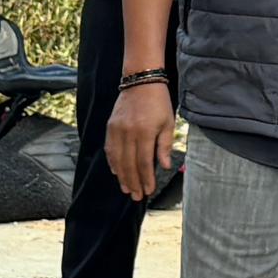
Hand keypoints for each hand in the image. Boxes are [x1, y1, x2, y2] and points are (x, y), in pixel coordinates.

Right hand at [107, 79, 176, 201]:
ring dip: (122, 176)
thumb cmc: (158, 102)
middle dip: (133, 182)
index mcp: (144, 132)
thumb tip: (165, 166)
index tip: (149, 191)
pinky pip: (110, 149)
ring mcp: (117, 130)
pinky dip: (113, 162)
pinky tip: (116, 172)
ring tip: (126, 189)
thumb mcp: (168, 123)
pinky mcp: (110, 127)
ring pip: (117, 159)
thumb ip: (165, 145)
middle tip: (137, 196)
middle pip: (129, 164)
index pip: (144, 163)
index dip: (146, 179)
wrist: (140, 81)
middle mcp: (128, 132)